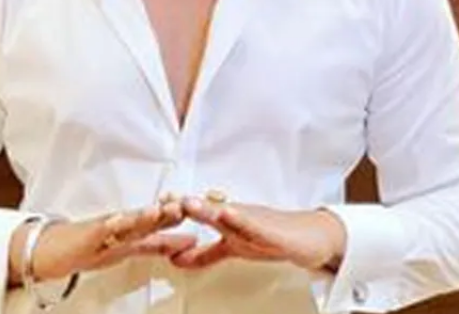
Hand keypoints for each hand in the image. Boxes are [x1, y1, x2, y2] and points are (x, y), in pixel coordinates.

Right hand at [8, 198, 194, 283]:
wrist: (55, 250)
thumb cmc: (91, 248)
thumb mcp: (132, 249)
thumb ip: (160, 243)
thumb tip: (189, 241)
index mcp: (135, 226)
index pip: (162, 217)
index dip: (180, 212)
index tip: (200, 206)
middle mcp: (123, 223)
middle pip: (149, 215)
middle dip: (168, 210)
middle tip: (187, 203)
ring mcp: (106, 228)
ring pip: (128, 220)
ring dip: (144, 215)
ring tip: (160, 210)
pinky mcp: (89, 235)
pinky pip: (102, 231)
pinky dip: (112, 225)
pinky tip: (120, 221)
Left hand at [170, 193, 345, 271]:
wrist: (308, 237)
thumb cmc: (271, 237)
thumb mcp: (232, 248)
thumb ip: (205, 254)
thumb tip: (176, 257)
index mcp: (225, 220)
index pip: (195, 214)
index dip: (173, 211)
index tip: (149, 208)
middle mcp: (237, 215)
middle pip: (207, 209)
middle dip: (185, 206)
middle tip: (164, 201)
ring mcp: (254, 221)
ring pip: (228, 214)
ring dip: (208, 208)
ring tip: (190, 204)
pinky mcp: (273, 232)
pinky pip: (256, 226)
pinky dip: (242, 220)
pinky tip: (230, 215)